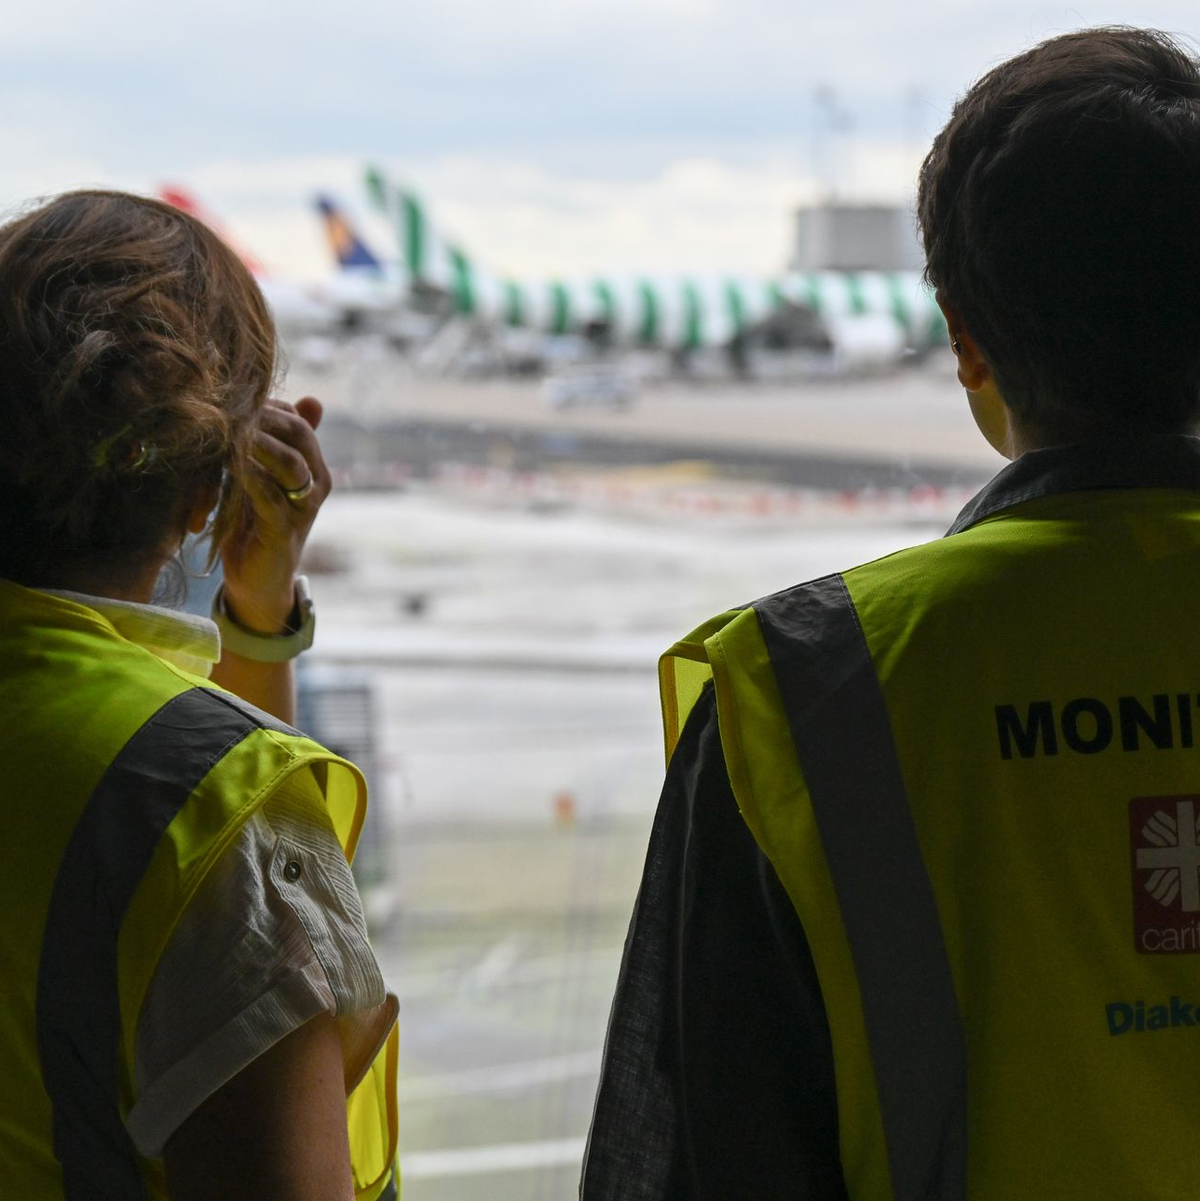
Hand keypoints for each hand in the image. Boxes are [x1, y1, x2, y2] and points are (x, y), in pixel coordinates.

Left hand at [220, 396, 330, 634]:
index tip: (232, 400)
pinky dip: (248, 476)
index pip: (298, 421)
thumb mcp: (260, 478)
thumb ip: (268, 446)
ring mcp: (303, 510)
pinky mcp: (283, 532)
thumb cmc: (254, 525)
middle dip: (265, 416)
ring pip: (290, 462)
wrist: (257, 582)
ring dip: (258, 441)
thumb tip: (288, 404)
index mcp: (315, 469)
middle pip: (300, 435)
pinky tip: (226, 464)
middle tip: (229, 406)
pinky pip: (268, 496)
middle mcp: (317, 486)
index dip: (268, 405)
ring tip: (229, 428)